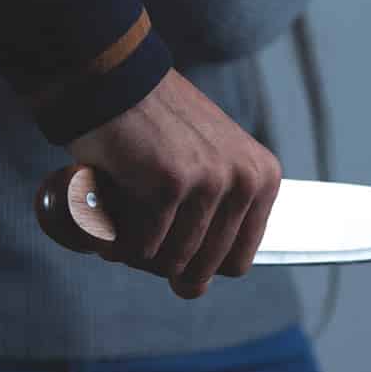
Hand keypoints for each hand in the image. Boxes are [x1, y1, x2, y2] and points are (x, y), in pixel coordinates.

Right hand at [66, 68, 280, 298]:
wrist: (117, 82)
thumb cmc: (155, 128)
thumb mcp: (209, 164)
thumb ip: (216, 218)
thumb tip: (194, 290)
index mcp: (264, 178)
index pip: (238, 262)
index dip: (200, 265)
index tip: (172, 245)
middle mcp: (246, 180)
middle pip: (205, 269)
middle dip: (165, 264)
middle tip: (139, 234)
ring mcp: (210, 181)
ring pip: (173, 263)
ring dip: (139, 253)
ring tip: (122, 221)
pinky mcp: (171, 184)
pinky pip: (142, 247)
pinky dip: (117, 242)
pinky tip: (106, 219)